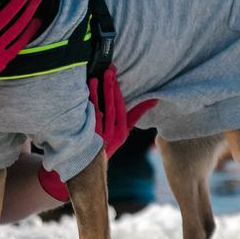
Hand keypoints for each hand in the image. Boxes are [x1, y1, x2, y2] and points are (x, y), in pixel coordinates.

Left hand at [38, 66, 157, 200]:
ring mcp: (99, 137)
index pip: (121, 107)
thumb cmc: (106, 144)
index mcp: (122, 133)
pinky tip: (84, 93)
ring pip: (100, 111)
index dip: (118, 90)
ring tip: (96, 77)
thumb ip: (135, 115)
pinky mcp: (87, 139)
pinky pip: (88, 118)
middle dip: (110, 87)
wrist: (86, 168)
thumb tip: (154, 99)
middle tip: (108, 70)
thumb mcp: (122, 132)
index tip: (115, 74)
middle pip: (112, 106)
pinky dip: (87, 104)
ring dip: (98, 93)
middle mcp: (112, 135)